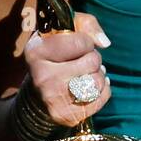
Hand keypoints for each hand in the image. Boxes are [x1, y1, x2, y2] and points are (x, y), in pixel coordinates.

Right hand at [23, 10, 112, 128]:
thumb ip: (87, 24)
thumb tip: (104, 43)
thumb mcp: (65, 29)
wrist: (40, 91)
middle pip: (92, 62)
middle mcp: (41, 77)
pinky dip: (102, 91)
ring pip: (98, 81)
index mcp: (36, 51)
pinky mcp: (65, 116)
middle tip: (81, 61)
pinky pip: (101, 98)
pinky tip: (88, 87)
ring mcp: (52, 99)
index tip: (78, 45)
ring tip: (84, 74)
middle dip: (93, 58)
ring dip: (98, 75)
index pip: (81, 42)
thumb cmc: (57, 53)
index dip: (86, 41)